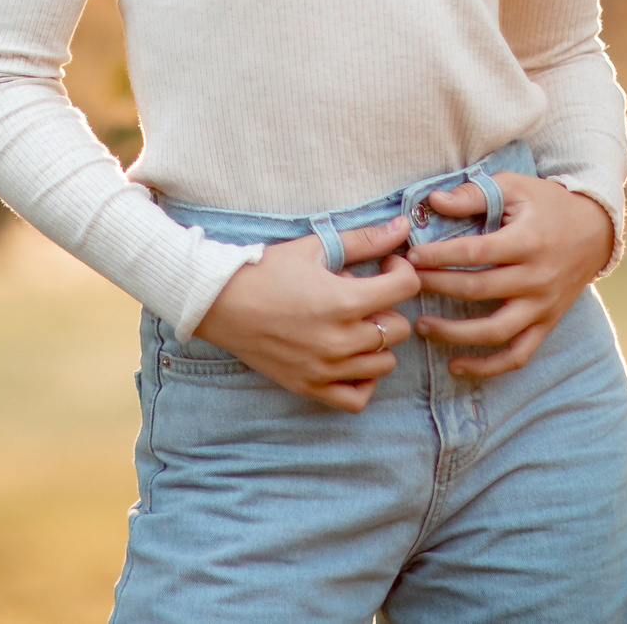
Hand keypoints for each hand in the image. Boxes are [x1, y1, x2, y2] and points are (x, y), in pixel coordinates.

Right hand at [193, 218, 418, 411]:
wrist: (219, 302)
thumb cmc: (265, 270)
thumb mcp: (314, 248)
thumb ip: (363, 240)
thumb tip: (403, 227)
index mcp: (344, 301)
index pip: (406, 288)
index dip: (402, 271)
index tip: (384, 267)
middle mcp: (340, 340)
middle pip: (399, 329)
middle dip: (388, 307)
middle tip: (364, 294)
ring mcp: (325, 368)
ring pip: (385, 364)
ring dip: (377, 342)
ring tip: (354, 324)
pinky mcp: (310, 386)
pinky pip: (357, 398)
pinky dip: (363, 381)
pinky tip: (351, 359)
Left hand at [405, 174, 612, 379]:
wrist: (596, 231)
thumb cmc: (547, 204)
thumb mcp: (514, 187)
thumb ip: (474, 194)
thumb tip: (432, 201)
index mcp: (527, 242)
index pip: (475, 253)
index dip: (439, 256)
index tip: (410, 255)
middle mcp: (537, 278)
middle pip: (478, 291)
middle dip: (437, 288)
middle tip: (405, 284)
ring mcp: (543, 306)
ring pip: (496, 331)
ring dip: (455, 334)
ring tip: (421, 326)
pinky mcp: (546, 324)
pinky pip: (518, 355)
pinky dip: (488, 367)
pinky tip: (456, 366)